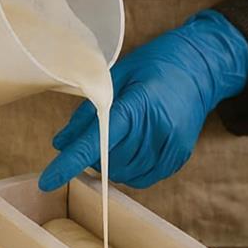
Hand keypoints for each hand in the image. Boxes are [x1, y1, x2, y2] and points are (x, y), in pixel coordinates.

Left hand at [39, 10, 247, 189]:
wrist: (199, 68)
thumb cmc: (153, 66)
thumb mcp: (116, 77)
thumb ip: (88, 112)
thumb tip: (60, 143)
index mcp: (138, 102)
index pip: (97, 140)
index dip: (70, 162)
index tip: (47, 181)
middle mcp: (157, 127)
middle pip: (109, 160)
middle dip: (94, 155)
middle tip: (98, 134)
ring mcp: (171, 145)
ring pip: (125, 173)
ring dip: (112, 164)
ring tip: (119, 138)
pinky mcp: (179, 156)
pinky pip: (144, 178)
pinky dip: (130, 170)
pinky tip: (132, 150)